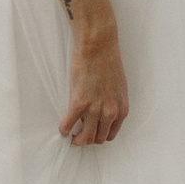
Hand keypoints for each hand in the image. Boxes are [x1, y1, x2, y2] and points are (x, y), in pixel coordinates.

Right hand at [60, 12, 129, 148]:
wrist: (98, 44)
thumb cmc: (108, 60)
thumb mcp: (118, 87)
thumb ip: (112, 103)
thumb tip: (102, 113)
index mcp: (121, 109)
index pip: (111, 135)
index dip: (100, 135)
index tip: (92, 133)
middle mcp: (110, 113)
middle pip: (98, 138)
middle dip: (88, 138)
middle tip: (80, 135)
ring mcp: (94, 109)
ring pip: (85, 137)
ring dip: (77, 139)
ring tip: (71, 136)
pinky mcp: (79, 102)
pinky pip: (69, 123)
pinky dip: (64, 129)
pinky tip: (62, 128)